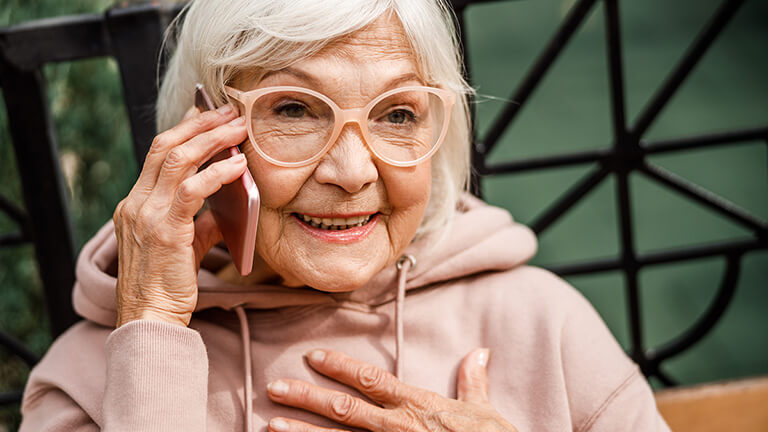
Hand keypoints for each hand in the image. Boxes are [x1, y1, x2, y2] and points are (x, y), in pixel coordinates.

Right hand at [112, 104, 247, 327]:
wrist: (151, 320)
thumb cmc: (168, 285)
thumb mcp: (184, 245)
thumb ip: (201, 220)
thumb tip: (231, 199)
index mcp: (135, 204)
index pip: (159, 153)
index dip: (186, 129)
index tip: (211, 115)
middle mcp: (135, 204)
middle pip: (166, 147)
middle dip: (200, 124)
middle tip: (229, 112)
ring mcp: (146, 216)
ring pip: (178, 160)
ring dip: (212, 139)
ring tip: (238, 128)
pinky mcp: (164, 231)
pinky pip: (192, 190)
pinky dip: (218, 173)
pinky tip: (238, 166)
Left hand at [266, 348, 518, 431]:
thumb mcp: (485, 412)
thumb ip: (474, 382)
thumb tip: (479, 352)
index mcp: (418, 406)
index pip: (372, 380)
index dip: (340, 366)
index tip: (312, 356)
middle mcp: (398, 428)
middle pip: (344, 408)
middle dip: (307, 397)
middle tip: (274, 388)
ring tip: (271, 425)